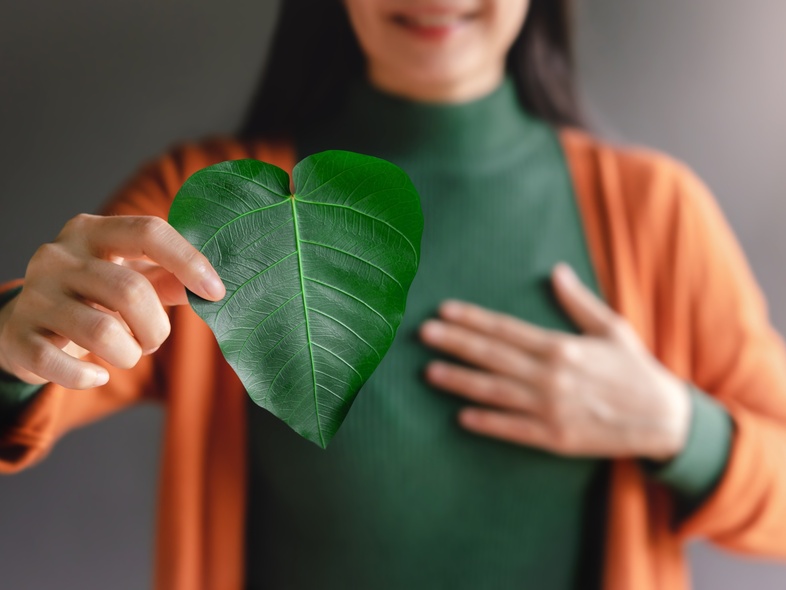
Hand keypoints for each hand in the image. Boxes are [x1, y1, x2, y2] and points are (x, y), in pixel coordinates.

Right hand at [0, 214, 224, 388]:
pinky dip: (88, 378)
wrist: (22, 325)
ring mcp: (35, 295)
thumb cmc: (91, 298)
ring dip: (129, 353)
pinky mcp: (17, 335)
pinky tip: (97, 376)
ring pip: (102, 332)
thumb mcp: (129, 277)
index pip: (148, 232)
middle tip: (153, 339)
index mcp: (91, 231)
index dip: (188, 261)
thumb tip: (210, 287)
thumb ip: (168, 278)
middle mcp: (58, 256)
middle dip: (155, 327)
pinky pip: (62, 366)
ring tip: (128, 353)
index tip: (216, 292)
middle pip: (130, 291)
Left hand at [420, 263, 690, 461]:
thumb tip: (556, 270)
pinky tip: (461, 416)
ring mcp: (550, 408)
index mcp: (561, 346)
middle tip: (423, 334)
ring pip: (494, 392)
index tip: (444, 310)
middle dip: (455, 343)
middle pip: (491, 356)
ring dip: (459, 381)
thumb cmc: (634, 369)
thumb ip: (578, 301)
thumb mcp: (611, 327)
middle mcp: (550, 376)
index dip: (472, 319)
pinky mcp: (555, 438)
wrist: (663, 418)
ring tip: (430, 372)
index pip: (505, 328)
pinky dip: (486, 423)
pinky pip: (513, 429)